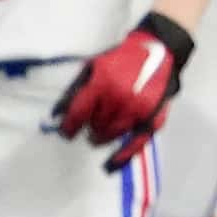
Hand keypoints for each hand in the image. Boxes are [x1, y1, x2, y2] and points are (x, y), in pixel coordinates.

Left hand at [51, 12, 191, 170]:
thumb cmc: (122, 59)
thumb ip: (75, 91)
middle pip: (96, 126)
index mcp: (102, 83)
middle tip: (88, 127)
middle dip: (90, 128)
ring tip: (99, 134)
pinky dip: (122, 156)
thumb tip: (56, 115)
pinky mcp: (153, 117)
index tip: (66, 133)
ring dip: (102, 137)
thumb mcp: (93, 67)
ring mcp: (138, 110)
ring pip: (112, 135)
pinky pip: (136, 143)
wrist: (159, 50)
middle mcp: (120, 98)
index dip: (69, 127)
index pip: (79, 114)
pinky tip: (110, 165)